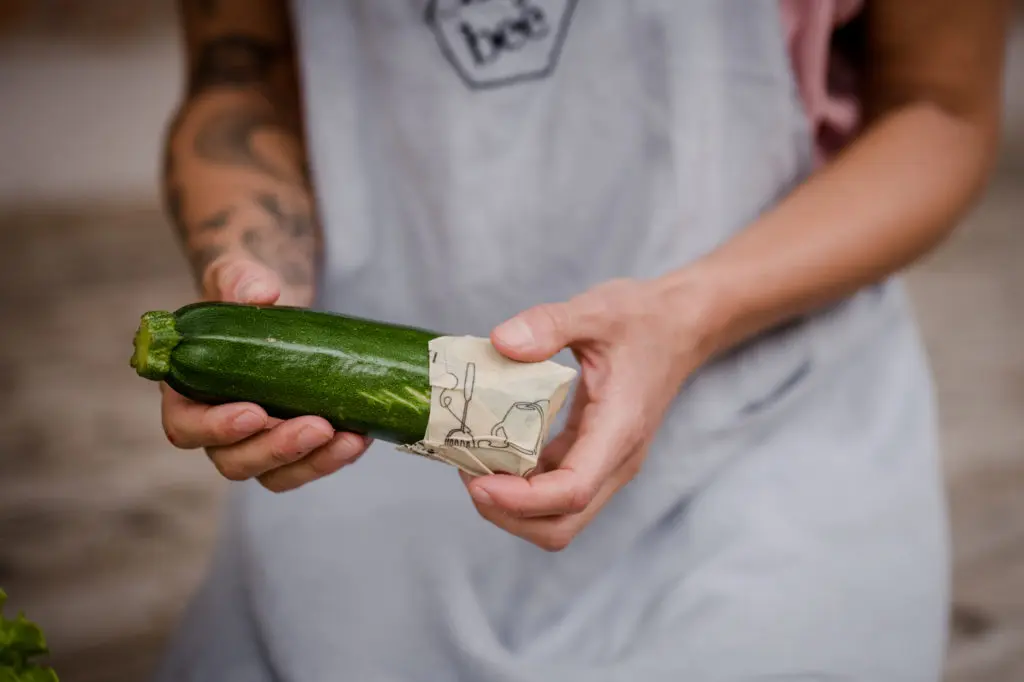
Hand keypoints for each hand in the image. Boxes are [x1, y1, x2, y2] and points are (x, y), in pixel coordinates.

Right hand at [161, 255, 370, 491]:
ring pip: (274, 474)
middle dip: (278, 449)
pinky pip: (307, 466)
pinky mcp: (291, 447)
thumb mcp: (239, 279)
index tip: (255, 412)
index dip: (216, 428)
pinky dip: (333, 457)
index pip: (186, 428)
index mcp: (187, 393)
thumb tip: (260, 294)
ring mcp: (255, 443)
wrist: (279, 311)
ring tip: (349, 439)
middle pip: (234, 461)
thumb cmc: (245, 299)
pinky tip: (360, 436)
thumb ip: (240, 281)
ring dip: (313, 463)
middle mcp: (216, 428)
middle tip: (319, 426)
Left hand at [460, 277, 713, 550]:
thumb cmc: (644, 318)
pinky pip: (556, 491)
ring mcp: (607, 464)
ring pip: (558, 517)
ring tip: (473, 465)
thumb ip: (549, 324)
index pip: (572, 491)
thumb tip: (501, 342)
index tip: (476, 481)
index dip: (520, 499)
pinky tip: (494, 453)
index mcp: (619, 430)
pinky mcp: (595, 458)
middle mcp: (616, 460)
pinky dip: (522, 486)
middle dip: (508, 514)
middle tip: (467, 474)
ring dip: (512, 506)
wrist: (682, 326)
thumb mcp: (597, 309)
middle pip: (561, 524)